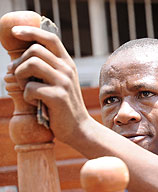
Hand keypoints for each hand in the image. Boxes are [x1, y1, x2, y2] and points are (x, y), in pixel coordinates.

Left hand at [8, 25, 91, 143]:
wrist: (78, 128)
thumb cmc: (62, 106)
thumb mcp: (58, 83)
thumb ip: (45, 69)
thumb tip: (14, 62)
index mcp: (67, 63)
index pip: (50, 38)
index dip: (31, 32)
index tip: (15, 32)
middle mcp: (67, 69)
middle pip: (34, 50)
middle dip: (19, 62)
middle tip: (18, 76)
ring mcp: (63, 82)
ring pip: (30, 65)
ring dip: (20, 77)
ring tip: (26, 88)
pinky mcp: (58, 96)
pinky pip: (30, 88)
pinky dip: (27, 96)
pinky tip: (36, 103)